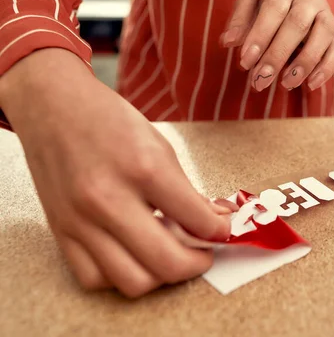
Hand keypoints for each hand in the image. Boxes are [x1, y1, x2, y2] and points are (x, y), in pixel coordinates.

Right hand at [0, 49, 230, 297]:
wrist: (52, 106)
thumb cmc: (109, 120)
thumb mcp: (160, 146)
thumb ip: (186, 191)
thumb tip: (214, 222)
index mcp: (144, 169)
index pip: (196, 220)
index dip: (220, 231)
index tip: (224, 231)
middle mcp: (109, 200)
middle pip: (166, 263)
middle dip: (197, 264)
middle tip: (203, 253)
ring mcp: (81, 221)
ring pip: (132, 282)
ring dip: (160, 277)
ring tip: (169, 255)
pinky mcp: (61, 233)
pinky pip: (95, 279)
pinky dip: (121, 277)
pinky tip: (133, 256)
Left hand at [221, 0, 333, 91]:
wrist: (301, 1)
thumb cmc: (268, 7)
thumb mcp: (249, 7)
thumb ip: (238, 23)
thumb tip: (226, 42)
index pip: (273, 9)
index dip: (260, 36)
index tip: (244, 62)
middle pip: (297, 24)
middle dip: (277, 55)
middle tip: (260, 81)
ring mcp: (327, 15)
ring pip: (322, 36)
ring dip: (304, 64)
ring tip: (286, 84)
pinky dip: (326, 69)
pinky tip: (310, 85)